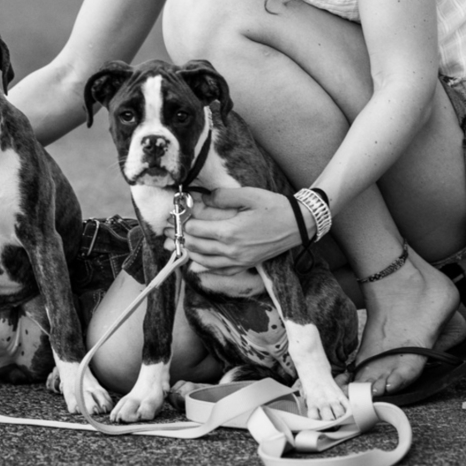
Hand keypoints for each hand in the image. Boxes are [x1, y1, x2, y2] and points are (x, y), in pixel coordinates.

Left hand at [166, 187, 301, 270]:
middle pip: (196, 246)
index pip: (195, 230)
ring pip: (204, 260)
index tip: (174, 217)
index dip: (182, 223)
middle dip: (179, 238)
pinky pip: (219, 270)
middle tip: (167, 232)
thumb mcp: (249, 195)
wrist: (298, 226)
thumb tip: (204, 198)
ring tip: (176, 245)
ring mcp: (238, 260)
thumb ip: (223, 196)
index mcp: (230, 231)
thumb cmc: (275, 207)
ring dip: (188, 252)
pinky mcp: (245, 265)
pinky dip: (205, 266)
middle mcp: (231, 250)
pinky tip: (197, 261)